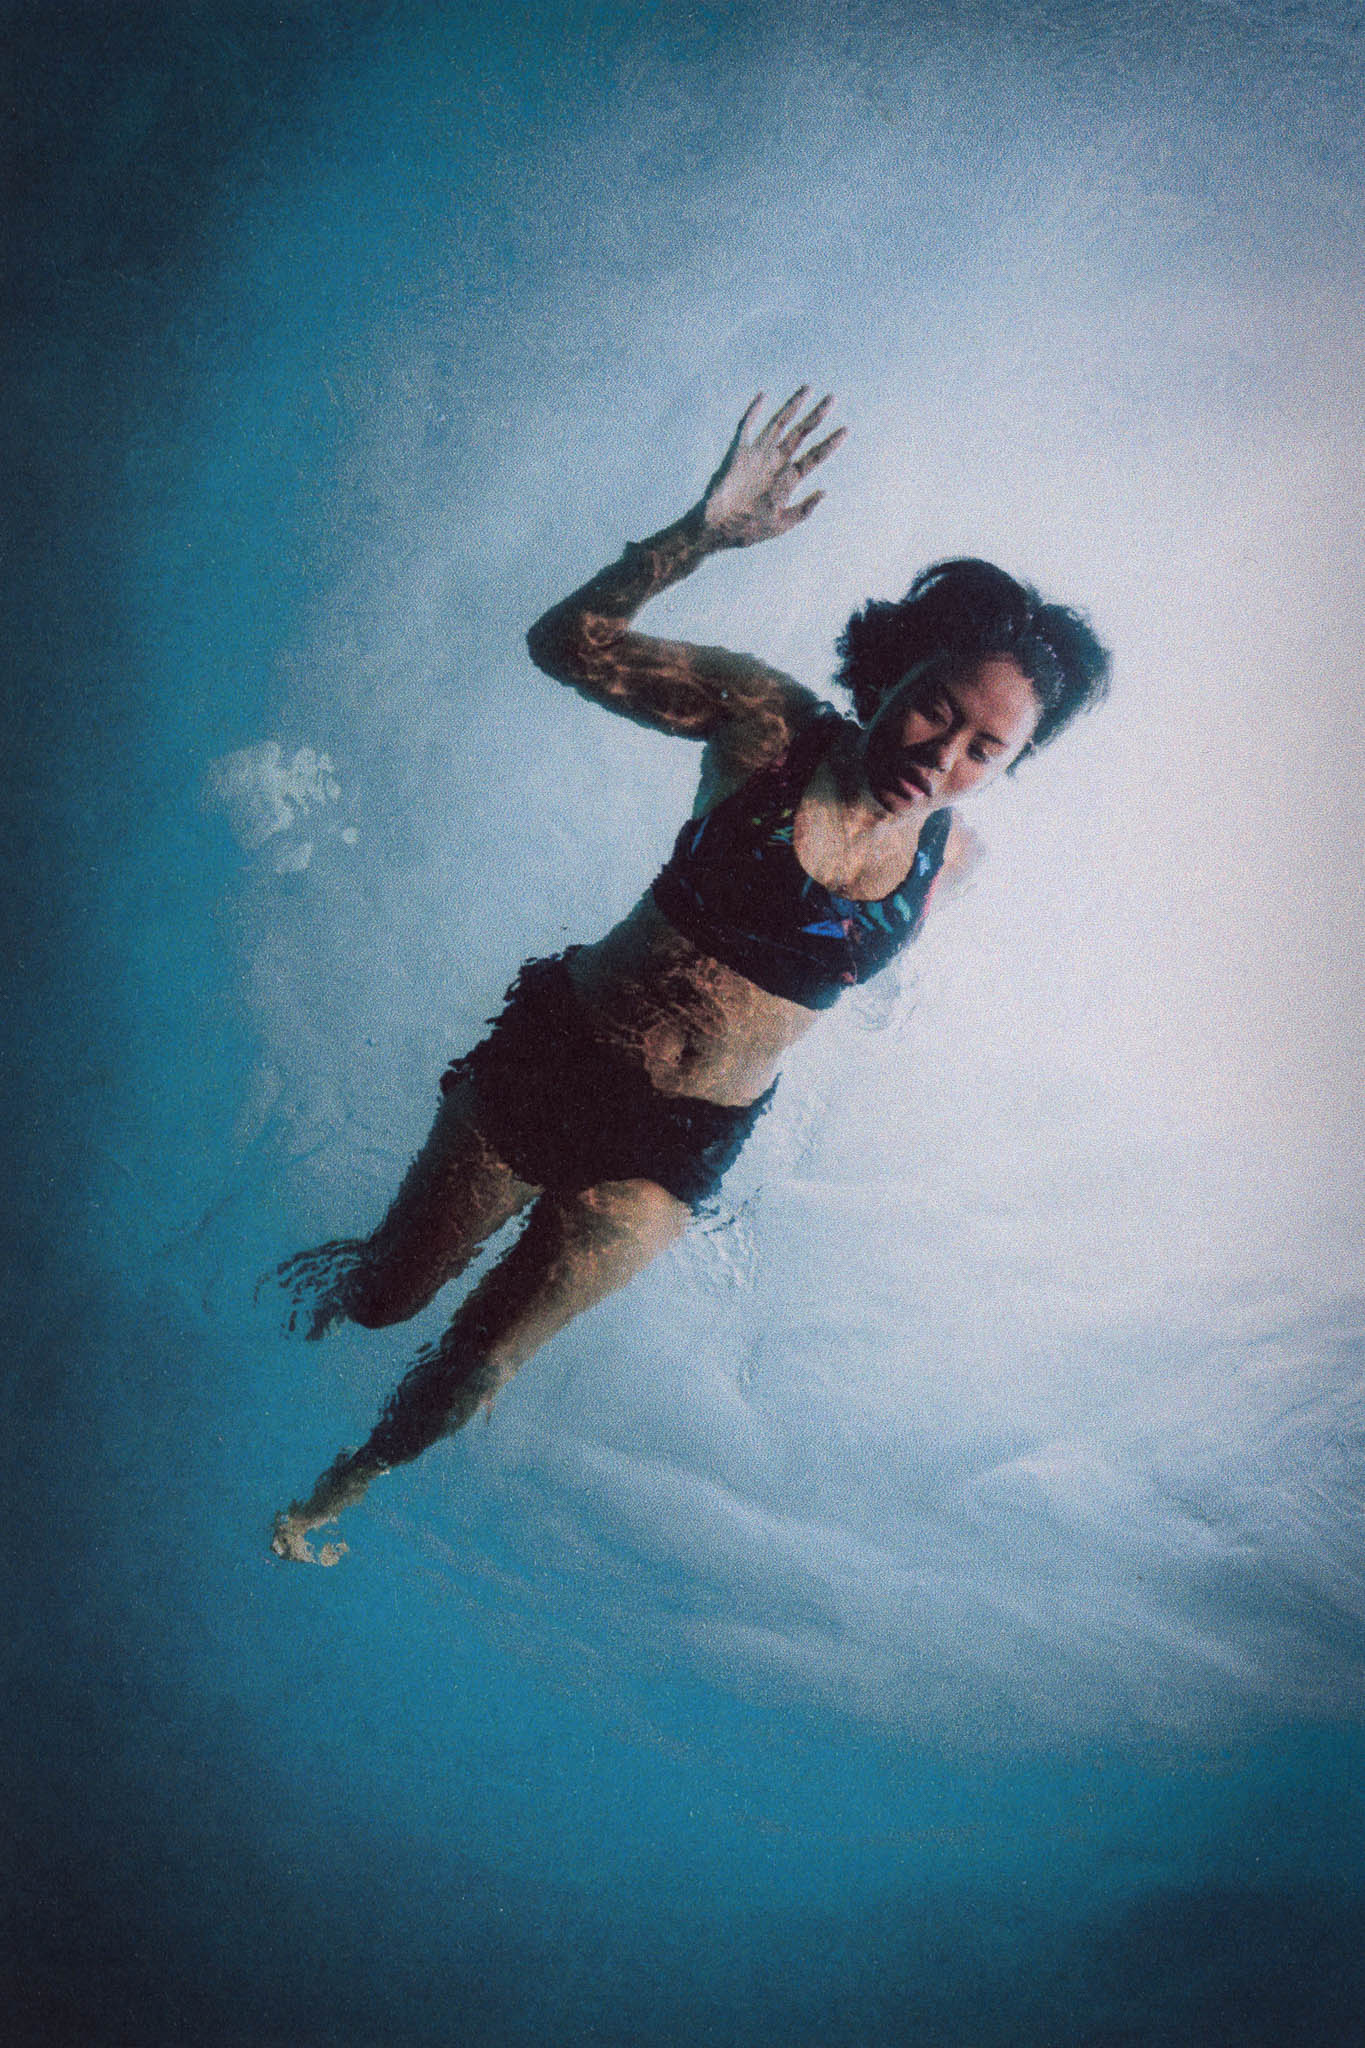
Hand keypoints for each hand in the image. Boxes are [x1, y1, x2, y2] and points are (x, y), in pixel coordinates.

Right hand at [699, 387, 845, 546]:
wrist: (720, 529)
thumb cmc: (750, 531)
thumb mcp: (782, 525)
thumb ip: (804, 510)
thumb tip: (825, 492)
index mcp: (788, 479)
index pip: (814, 457)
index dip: (829, 444)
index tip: (845, 430)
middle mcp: (776, 463)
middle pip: (801, 434)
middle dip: (817, 416)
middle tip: (832, 399)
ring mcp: (759, 456)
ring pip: (779, 424)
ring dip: (793, 407)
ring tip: (808, 389)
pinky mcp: (739, 454)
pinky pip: (746, 427)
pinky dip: (754, 412)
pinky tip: (763, 396)